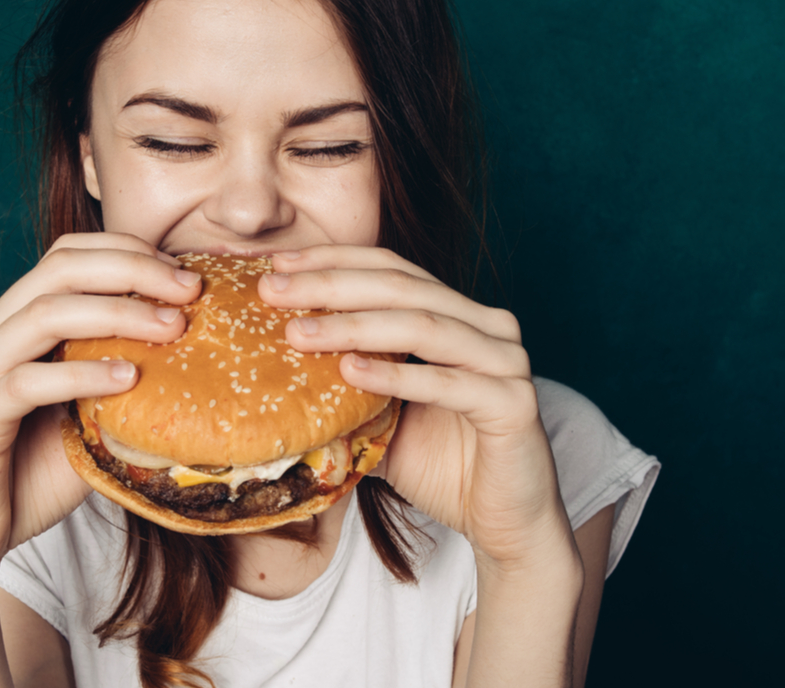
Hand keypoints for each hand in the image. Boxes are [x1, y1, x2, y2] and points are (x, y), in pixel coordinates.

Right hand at [0, 233, 202, 586]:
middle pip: (58, 271)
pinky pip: (26, 383)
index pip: (66, 257)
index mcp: (10, 324)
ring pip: (43, 316)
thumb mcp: (88, 416)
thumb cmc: (29, 476)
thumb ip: (121, 380)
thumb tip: (198, 359)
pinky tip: (127, 379)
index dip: (127, 252)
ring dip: (117, 314)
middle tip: (190, 290)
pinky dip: (81, 374)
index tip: (184, 273)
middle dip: (132, 270)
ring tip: (172, 327)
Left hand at [258, 246, 577, 574]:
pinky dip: (397, 375)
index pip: (391, 269)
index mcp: (458, 315)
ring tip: (298, 332)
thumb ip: (345, 387)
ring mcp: (506, 361)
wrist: (504, 524)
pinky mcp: (515, 404)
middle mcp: (487, 326)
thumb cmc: (443, 466)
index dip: (333, 261)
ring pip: (423, 326)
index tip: (277, 263)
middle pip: (401, 287)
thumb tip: (270, 370)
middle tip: (272, 290)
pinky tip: (349, 370)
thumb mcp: (381, 418)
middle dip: (331, 285)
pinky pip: (448, 382)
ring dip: (354, 326)